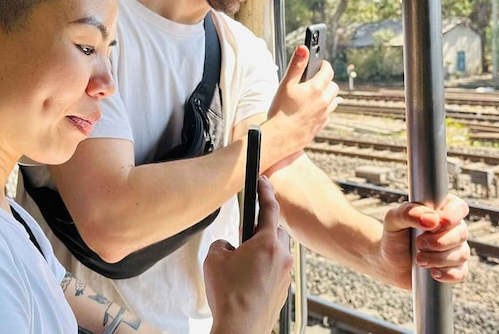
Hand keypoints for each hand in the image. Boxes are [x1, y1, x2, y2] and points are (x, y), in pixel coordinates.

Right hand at [204, 177, 292, 333]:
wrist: (241, 328)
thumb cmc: (229, 296)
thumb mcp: (214, 260)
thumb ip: (221, 244)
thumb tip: (228, 247)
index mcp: (267, 243)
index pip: (270, 208)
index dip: (265, 191)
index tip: (263, 180)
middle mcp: (281, 257)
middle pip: (277, 230)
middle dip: (263, 227)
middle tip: (246, 232)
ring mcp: (285, 275)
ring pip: (278, 251)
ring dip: (264, 249)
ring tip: (244, 260)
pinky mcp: (283, 290)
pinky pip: (276, 270)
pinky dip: (265, 267)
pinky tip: (248, 278)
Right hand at [263, 46, 339, 170]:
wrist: (280, 137)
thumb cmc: (281, 110)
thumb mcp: (286, 84)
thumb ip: (296, 65)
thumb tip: (304, 48)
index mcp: (317, 88)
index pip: (328, 70)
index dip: (324, 65)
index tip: (320, 63)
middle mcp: (325, 101)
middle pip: (334, 85)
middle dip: (327, 80)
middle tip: (316, 79)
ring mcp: (324, 114)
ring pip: (334, 100)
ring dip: (328, 95)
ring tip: (315, 94)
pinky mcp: (321, 125)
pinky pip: (328, 114)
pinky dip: (324, 109)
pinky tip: (312, 110)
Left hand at [378, 194, 469, 288]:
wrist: (389, 262)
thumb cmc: (394, 236)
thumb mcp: (394, 219)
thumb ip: (409, 213)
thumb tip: (432, 220)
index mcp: (441, 209)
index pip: (459, 207)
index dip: (450, 216)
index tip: (434, 225)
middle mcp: (453, 228)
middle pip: (462, 233)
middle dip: (438, 242)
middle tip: (418, 243)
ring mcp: (456, 249)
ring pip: (462, 254)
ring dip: (438, 259)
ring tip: (419, 259)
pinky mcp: (455, 269)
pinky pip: (461, 273)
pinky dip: (447, 274)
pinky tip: (433, 272)